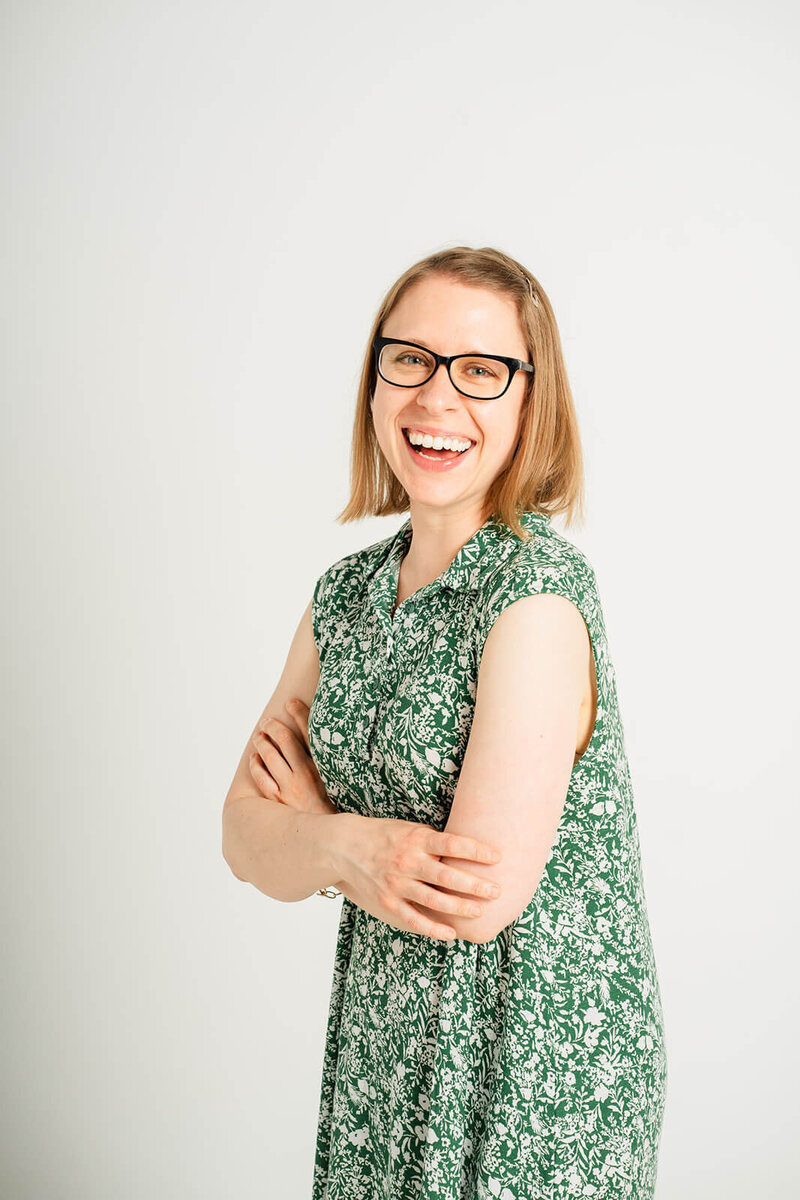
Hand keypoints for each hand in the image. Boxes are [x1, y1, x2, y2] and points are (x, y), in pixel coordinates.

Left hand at [249, 698, 336, 815]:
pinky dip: (256, 765)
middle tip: (267, 721)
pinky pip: (261, 778)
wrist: (328, 834)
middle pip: (285, 740)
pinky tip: (255, 758)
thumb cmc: (336, 806)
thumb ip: (331, 761)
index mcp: (323, 767)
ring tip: (259, 736)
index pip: (309, 732)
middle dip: (273, 726)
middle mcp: (305, 775)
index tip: (290, 701)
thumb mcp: (338, 781)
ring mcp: (289, 789)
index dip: (299, 713)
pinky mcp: (277, 801)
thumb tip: (324, 743)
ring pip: (270, 757)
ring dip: (262, 743)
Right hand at [336, 815, 502, 941]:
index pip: (452, 844)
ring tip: (480, 912)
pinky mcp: (387, 901)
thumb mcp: (411, 828)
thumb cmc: (386, 835)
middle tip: (496, 890)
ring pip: (433, 900)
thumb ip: (436, 841)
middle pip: (446, 875)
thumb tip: (471, 852)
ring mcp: (396, 883)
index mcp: (417, 839)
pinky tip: (451, 934)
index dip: (476, 850)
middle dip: (474, 884)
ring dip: (459, 908)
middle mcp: (407, 861)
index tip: (498, 856)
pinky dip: (432, 928)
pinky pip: (413, 919)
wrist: (345, 846)